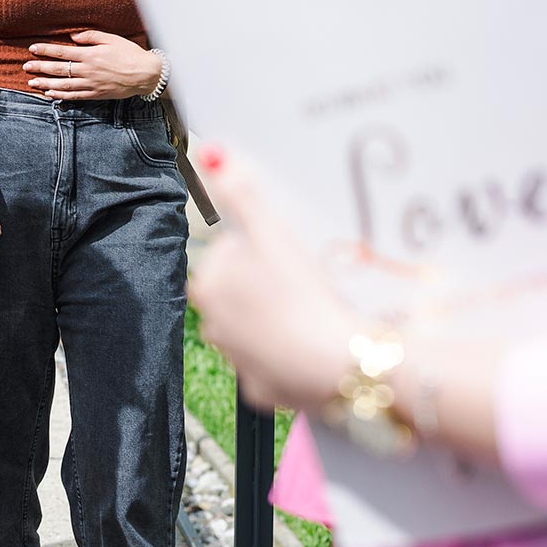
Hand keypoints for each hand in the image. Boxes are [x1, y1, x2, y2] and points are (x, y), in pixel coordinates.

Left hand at [25, 31, 161, 99]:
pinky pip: (74, 96)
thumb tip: (73, 37)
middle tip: (25, 67)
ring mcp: (91, 84)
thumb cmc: (129, 53)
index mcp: (90, 54)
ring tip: (32, 82)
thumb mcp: (112, 39)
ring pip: (63, 85)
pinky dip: (61, 96)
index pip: (62, 52)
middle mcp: (88, 70)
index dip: (46, 50)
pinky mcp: (96, 94)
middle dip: (40, 68)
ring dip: (46, 84)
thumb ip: (91, 36)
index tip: (33, 48)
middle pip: (58, 69)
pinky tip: (50, 94)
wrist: (145, 74)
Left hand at [189, 149, 355, 414]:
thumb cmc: (301, 291)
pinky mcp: (262, 392)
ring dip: (279, 321)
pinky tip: (313, 345)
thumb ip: (239, 192)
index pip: (228, 257)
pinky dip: (291, 357)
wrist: (338, 362)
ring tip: (312, 314)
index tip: (287, 259)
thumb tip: (210, 154)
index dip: (260, 253)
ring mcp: (237, 362)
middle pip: (240, 295)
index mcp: (208, 287)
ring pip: (258, 331)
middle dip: (267, 287)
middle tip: (303, 285)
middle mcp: (212, 328)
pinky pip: (276, 366)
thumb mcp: (270, 232)